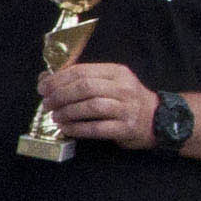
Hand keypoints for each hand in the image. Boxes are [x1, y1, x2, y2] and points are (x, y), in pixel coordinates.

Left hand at [38, 61, 161, 145]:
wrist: (157, 119)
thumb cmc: (126, 100)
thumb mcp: (109, 83)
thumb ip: (82, 79)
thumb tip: (45, 79)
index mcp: (116, 72)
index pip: (82, 71)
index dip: (58, 79)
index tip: (43, 88)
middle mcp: (123, 88)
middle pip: (85, 87)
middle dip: (60, 95)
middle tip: (47, 104)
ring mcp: (126, 108)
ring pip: (91, 106)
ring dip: (68, 112)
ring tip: (55, 116)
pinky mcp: (126, 128)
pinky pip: (97, 128)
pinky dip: (78, 129)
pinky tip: (66, 129)